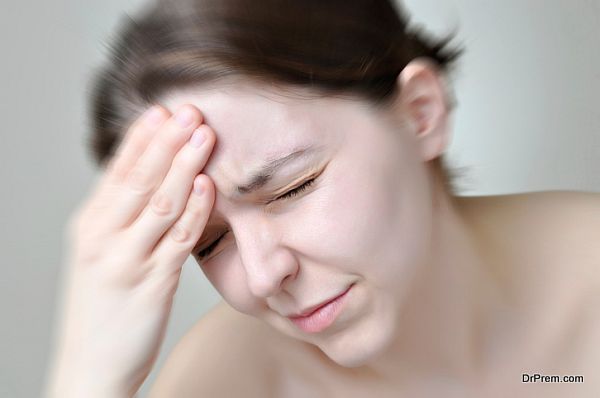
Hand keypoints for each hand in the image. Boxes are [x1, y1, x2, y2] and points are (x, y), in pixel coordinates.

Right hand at [46, 104, 215, 396]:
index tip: (163, 110)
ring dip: (184, 166)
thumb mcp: (100, 254)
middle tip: (189, 110)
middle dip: (165, 142)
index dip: (142, 139)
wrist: (91, 367)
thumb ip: (122, 219)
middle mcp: (103, 238)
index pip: (117, 172)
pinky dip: (192, 211)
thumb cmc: (102, 308)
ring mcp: (126, 261)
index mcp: (90, 226)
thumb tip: (154, 181)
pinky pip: (177, 240)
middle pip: (138, 180)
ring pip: (159, 203)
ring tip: (204, 135)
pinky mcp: (150, 285)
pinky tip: (207, 187)